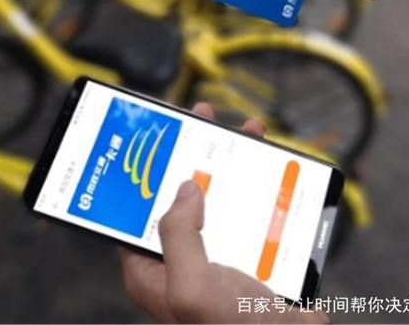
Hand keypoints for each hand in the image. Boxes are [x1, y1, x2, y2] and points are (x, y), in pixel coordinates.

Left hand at [118, 103, 327, 323]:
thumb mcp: (192, 288)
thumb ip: (178, 236)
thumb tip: (185, 189)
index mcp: (153, 270)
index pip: (138, 210)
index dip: (145, 174)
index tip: (159, 139)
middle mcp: (181, 261)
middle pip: (180, 196)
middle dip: (192, 156)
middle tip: (202, 120)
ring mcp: (217, 256)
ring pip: (218, 199)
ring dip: (231, 164)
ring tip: (244, 133)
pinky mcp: (249, 255)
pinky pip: (250, 213)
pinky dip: (260, 188)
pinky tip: (271, 166)